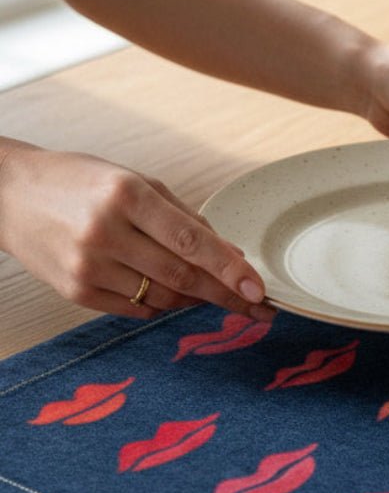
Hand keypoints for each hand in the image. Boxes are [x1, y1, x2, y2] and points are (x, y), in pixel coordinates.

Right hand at [0, 145, 274, 320]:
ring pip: (162, 299)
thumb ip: (185, 218)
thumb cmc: (81, 183)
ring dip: (193, 298)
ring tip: (208, 290)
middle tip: (258, 309)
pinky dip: (159, 304)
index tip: (259, 291)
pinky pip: (135, 309)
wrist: (8, 194)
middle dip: (226, 296)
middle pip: (182, 278)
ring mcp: (88, 266)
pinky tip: (164, 290)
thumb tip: (232, 255)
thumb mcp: (137, 183)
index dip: (230, 270)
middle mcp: (107, 232)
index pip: (192, 242)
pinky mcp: (75, 292)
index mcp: (128, 195)